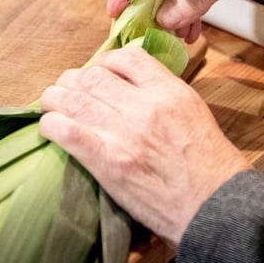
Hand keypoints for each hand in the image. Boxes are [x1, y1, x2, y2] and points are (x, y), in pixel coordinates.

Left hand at [39, 47, 252, 248]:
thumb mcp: (194, 112)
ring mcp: (124, 134)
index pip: (127, 58)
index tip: (100, 72)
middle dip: (74, 79)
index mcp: (169, 91)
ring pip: (74, 99)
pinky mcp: (108, 162)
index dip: (105, 61)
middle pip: (93, 76)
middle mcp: (144, 106)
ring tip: (52, 103)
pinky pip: (68, 133)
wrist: (214, 205)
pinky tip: (50, 126)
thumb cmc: (210, 164)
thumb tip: (134, 84)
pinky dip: (52, 125)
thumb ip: (165, 94)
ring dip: (55, 98)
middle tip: (69, 89)